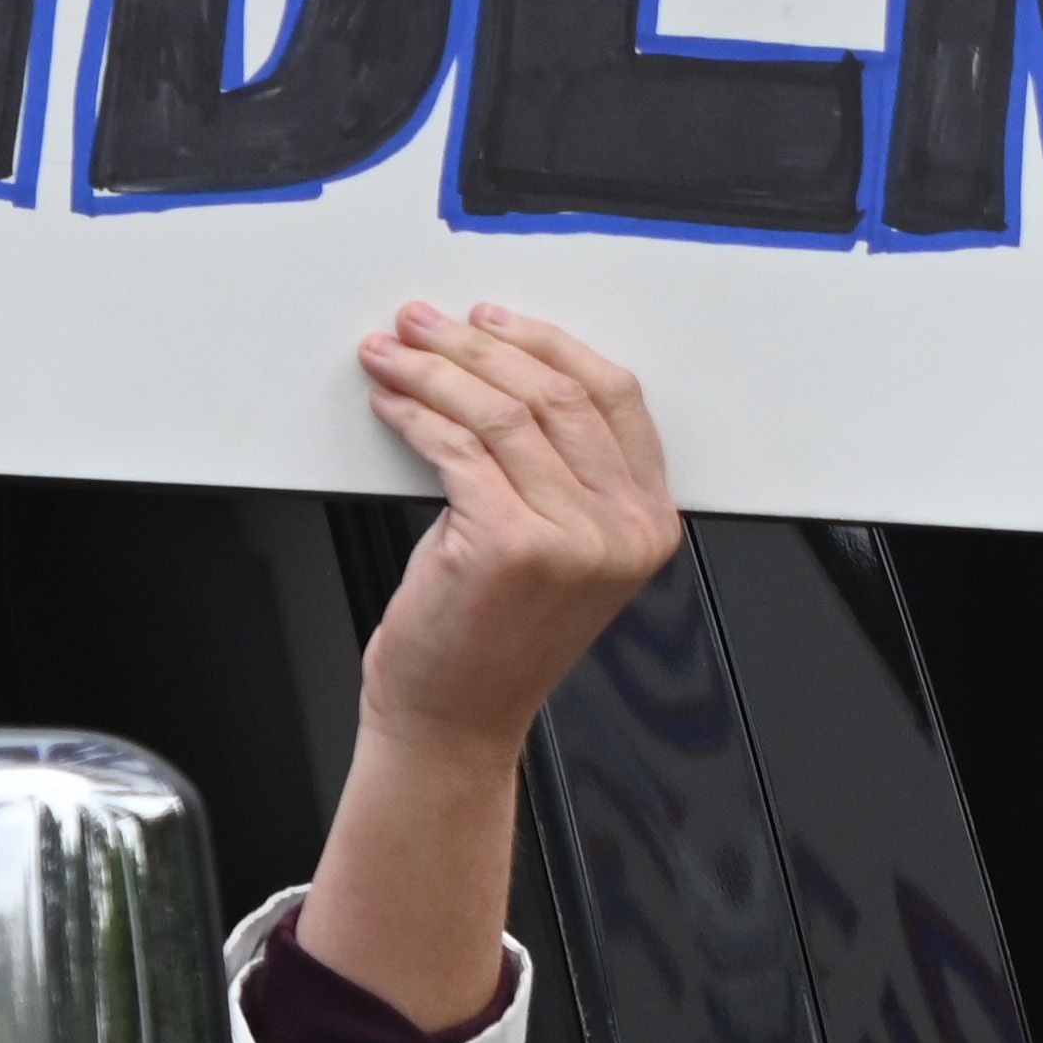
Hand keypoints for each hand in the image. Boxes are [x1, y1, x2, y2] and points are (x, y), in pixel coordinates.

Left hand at [302, 305, 679, 1032]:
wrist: (454, 722)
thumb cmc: (492, 639)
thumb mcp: (558, 549)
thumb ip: (560, 473)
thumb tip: (500, 372)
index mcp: (650, 522)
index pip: (615, 397)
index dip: (550, 344)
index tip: (494, 320)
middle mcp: (623, 528)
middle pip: (555, 394)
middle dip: (478, 344)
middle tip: (424, 323)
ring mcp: (573, 538)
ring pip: (502, 412)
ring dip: (436, 369)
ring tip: (393, 354)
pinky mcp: (509, 544)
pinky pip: (457, 449)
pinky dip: (416, 413)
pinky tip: (392, 403)